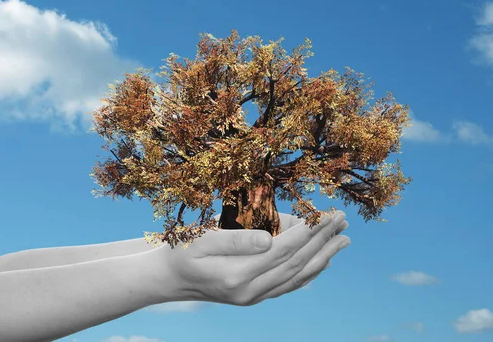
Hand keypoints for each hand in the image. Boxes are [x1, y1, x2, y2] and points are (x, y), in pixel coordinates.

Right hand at [159, 210, 349, 305]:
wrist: (169, 280)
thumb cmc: (181, 251)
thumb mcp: (201, 239)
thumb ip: (236, 239)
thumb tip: (271, 237)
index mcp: (238, 275)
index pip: (285, 250)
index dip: (309, 231)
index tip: (326, 214)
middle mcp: (250, 291)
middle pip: (297, 264)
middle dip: (323, 240)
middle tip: (343, 220)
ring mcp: (254, 297)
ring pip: (297, 277)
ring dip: (323, 257)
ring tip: (343, 240)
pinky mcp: (254, 297)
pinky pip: (289, 285)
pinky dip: (309, 273)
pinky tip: (322, 262)